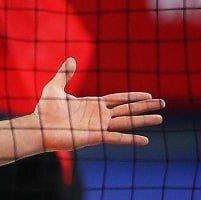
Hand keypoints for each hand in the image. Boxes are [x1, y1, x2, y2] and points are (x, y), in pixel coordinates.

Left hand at [30, 58, 164, 150]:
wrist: (37, 128)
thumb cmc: (44, 111)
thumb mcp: (54, 88)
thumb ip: (64, 75)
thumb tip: (71, 59)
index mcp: (93, 104)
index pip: (118, 99)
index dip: (133, 96)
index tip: (149, 95)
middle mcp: (99, 116)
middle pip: (127, 109)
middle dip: (145, 106)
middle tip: (163, 104)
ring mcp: (98, 127)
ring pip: (126, 122)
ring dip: (143, 121)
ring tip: (160, 119)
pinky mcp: (94, 137)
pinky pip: (116, 138)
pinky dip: (130, 139)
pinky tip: (145, 140)